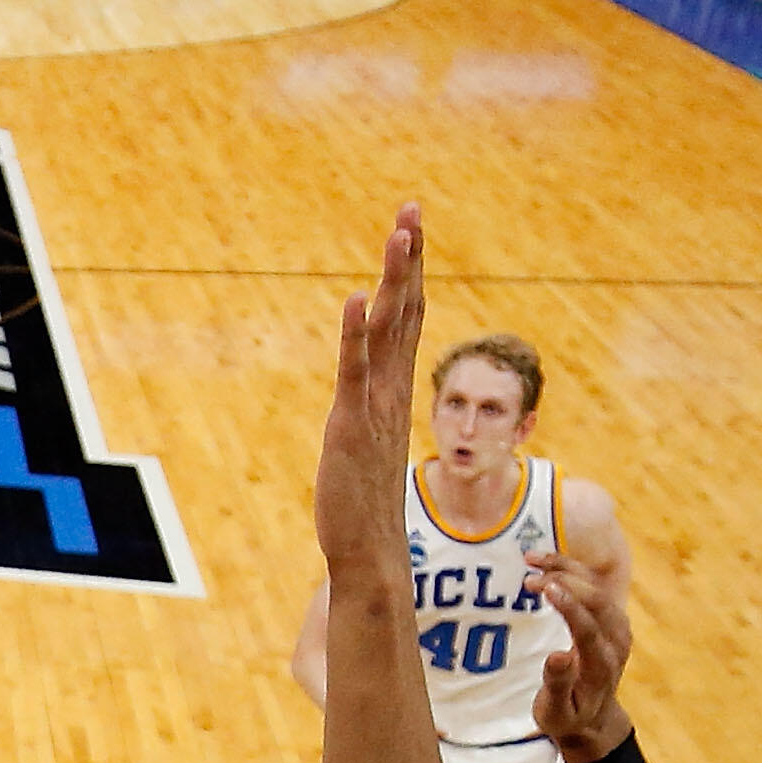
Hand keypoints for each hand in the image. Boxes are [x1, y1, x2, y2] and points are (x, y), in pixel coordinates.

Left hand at [312, 203, 424, 569]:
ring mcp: (374, 407)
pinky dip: (356, 334)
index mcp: (395, 391)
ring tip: (398, 233)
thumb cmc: (365, 506)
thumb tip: (365, 396)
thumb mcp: (368, 444)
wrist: (370, 554)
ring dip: (393, 281)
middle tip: (411, 208)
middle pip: (406, 311)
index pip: (408, 320)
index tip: (411, 228)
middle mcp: (391, 391)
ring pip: (388, 332)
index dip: (411, 273)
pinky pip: (355, 372)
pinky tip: (357, 298)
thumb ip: (370, 414)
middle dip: (409, 259)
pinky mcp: (350, 427)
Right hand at [527, 550, 633, 762]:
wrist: (595, 718)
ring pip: (597, 587)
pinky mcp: (612, 617)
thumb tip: (556, 655)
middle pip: (597, 600)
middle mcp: (616, 641)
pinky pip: (595, 586)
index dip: (569, 606)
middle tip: (528, 576)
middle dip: (564, 582)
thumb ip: (557, 685)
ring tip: (530, 559)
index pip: (589, 628)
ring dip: (565, 569)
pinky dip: (570, 571)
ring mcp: (618, 627)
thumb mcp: (556, 713)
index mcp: (602, 666)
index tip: (544, 588)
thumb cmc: (569, 716)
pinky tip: (546, 563)